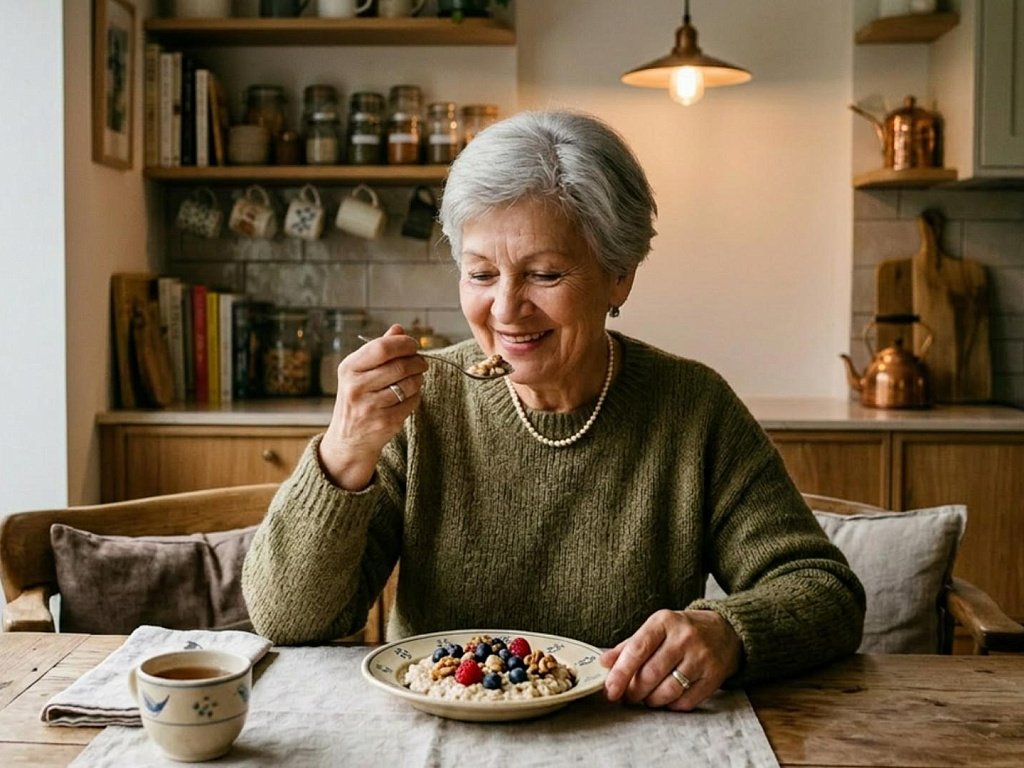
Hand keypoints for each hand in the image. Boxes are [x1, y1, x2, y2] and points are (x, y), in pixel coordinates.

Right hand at [318, 324, 427, 490]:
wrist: (348, 439)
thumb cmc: (357, 398)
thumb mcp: (360, 372)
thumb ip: (378, 349)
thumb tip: (398, 328)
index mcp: (349, 368)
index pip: (382, 348)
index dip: (404, 343)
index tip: (413, 345)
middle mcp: (356, 387)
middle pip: (399, 366)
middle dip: (417, 361)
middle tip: (421, 362)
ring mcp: (370, 406)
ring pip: (409, 384)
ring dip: (418, 378)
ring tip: (415, 377)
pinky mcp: (385, 422)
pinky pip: (412, 401)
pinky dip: (416, 396)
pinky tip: (409, 395)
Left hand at [600, 609, 742, 710]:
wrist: (725, 632)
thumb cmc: (682, 631)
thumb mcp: (655, 629)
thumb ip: (629, 646)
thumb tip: (604, 663)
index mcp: (664, 621)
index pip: (637, 649)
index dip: (620, 672)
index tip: (610, 690)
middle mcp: (684, 637)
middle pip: (651, 673)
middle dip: (634, 691)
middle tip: (627, 696)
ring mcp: (701, 657)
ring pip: (668, 691)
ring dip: (651, 701)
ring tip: (646, 697)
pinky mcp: (713, 677)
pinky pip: (686, 701)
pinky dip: (671, 705)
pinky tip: (667, 698)